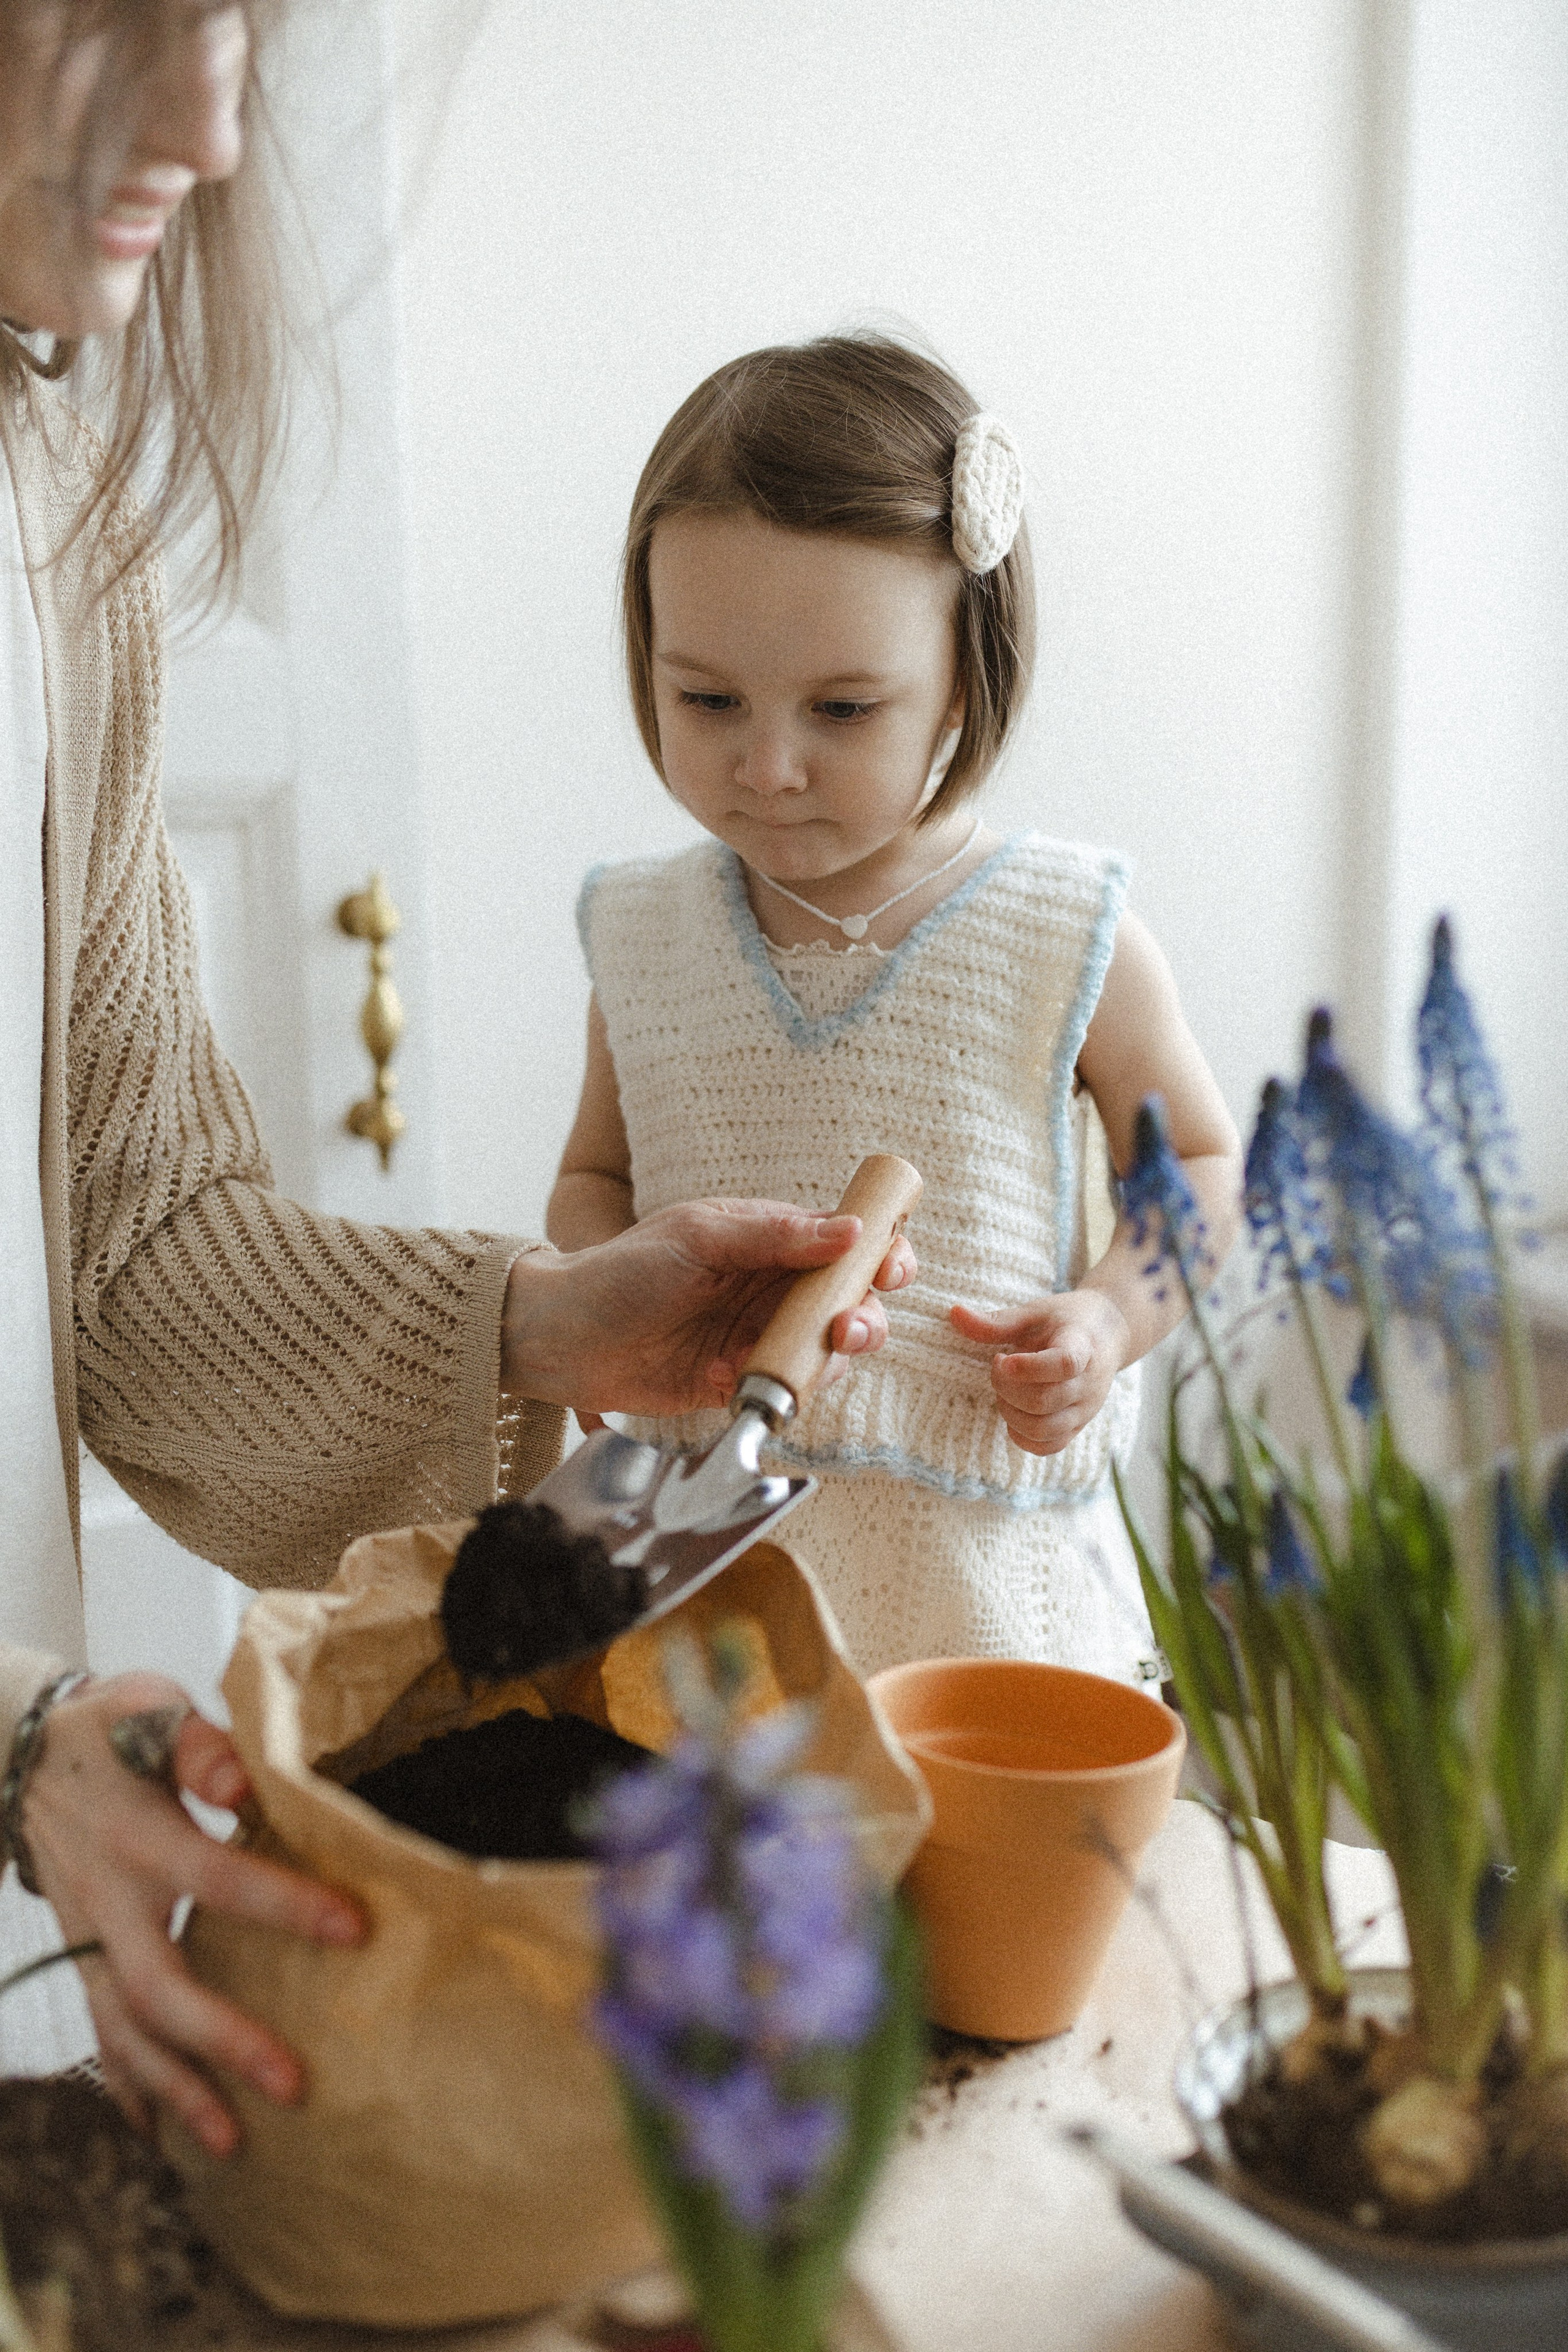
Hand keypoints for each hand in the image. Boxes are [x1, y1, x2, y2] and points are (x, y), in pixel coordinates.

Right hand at [23, 1672, 362, 2159]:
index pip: (214, 1877)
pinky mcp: (82, 1961)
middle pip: (158, 1985)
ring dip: (175, 2091)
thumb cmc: (107, 1731)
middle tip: (291, 2084)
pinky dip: (129, 2089)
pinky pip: (102, 2035)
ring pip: (124, 2031)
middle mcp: (107, 1900)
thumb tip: (243, 1785)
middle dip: (221, 2040)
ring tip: (232, 2145)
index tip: (355, 1929)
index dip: (282, 1903)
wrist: (16, 1759)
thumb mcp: (146, 1708)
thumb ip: (196, 1744)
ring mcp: (87, 1940)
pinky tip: (162, 2138)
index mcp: (137, 1834)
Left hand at [503, 1200, 915, 1417]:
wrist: (564, 1335)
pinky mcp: (741, 1378)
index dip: (878, 1250)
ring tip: (830, 1348)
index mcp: (767, 1237)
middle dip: (867, 1309)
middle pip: (849, 1297)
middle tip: (851, 1323)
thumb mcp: (699, 1236)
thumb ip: (775, 1235)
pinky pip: (791, 1383)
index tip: (890, 1264)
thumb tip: (851, 1230)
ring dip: (842, 1348)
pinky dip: (800, 1385)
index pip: (842, 1238)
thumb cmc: (623, 1270)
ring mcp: (758, 1333)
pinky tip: (785, 1382)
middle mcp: (771, 1285)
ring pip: (828, 1344)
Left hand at [950, 1287, 1130, 1456]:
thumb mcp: (1034, 1313)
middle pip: (1044, 1401)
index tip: (1003, 1359)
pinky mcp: (1078, 1426)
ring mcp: (1085, 1409)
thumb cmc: (1066, 1320)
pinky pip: (1049, 1446)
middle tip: (998, 1366)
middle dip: (1006, 1388)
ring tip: (1006, 1389)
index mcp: (1082, 1346)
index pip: (1064, 1364)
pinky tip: (1013, 1410)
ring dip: (1011, 1413)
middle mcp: (1089, 1383)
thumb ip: (996, 1321)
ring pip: (1044, 1429)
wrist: (1109, 1333)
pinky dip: (1022, 1436)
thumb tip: (953, 1314)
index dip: (1030, 1367)